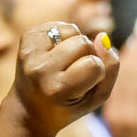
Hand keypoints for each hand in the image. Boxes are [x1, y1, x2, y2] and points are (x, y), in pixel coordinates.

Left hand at [11, 21, 119, 136]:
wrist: (29, 110)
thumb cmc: (68, 106)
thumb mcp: (95, 98)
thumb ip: (110, 69)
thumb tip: (101, 37)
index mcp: (56, 89)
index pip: (94, 64)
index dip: (96, 72)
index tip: (83, 85)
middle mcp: (39, 70)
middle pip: (84, 42)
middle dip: (86, 55)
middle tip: (72, 74)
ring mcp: (29, 53)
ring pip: (72, 30)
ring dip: (75, 43)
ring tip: (64, 63)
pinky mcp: (26, 40)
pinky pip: (59, 25)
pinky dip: (63, 37)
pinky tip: (55, 54)